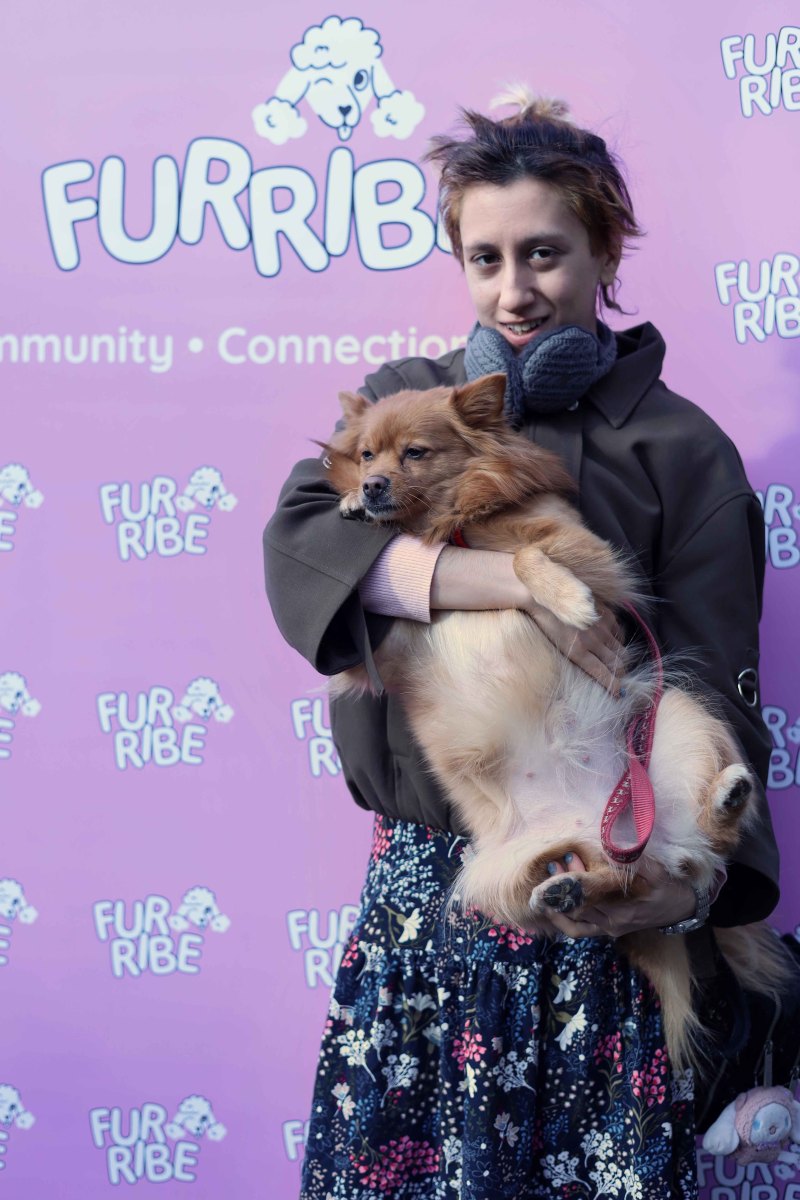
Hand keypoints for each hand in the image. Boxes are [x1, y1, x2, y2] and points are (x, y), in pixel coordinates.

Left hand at [525, 601, 625, 695]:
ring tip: (617, 662)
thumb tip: (590, 669)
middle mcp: (593, 641)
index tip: (618, 693)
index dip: (614, 686)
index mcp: (578, 651)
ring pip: (621, 651)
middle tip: (617, 677)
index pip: (603, 674)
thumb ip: (574, 658)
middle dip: (619, 674)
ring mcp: (601, 627)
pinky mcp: (606, 614)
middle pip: (617, 664)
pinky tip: (611, 643)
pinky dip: (618, 642)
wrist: (544, 595)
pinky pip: (620, 633)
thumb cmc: (546, 623)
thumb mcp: (557, 646)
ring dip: (621, 660)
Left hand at [542, 853, 695, 937]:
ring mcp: (608, 928)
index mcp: (623, 908)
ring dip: (558, 901)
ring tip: (546, 881)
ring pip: (574, 920)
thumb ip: (637, 862)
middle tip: (553, 863)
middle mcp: (612, 922)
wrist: (680, 909)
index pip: (591, 895)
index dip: (575, 877)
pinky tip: (550, 905)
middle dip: (562, 886)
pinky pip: (579, 930)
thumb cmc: (668, 888)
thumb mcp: (658, 873)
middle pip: (578, 906)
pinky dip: (563, 919)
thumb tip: (616, 847)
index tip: (568, 857)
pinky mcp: (606, 930)